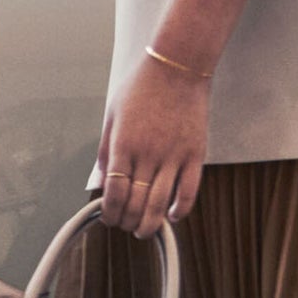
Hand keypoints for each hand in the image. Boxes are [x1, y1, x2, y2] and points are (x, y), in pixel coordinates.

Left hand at [96, 52, 208, 237]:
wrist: (177, 67)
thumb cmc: (142, 87)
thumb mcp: (112, 115)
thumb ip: (106, 150)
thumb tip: (101, 181)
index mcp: (124, 145)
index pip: (114, 192)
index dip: (110, 212)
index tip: (109, 217)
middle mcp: (148, 154)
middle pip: (136, 203)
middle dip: (127, 222)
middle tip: (125, 226)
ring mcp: (174, 155)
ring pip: (160, 203)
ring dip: (150, 224)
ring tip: (144, 230)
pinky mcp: (195, 154)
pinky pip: (189, 191)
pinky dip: (180, 210)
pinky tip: (172, 215)